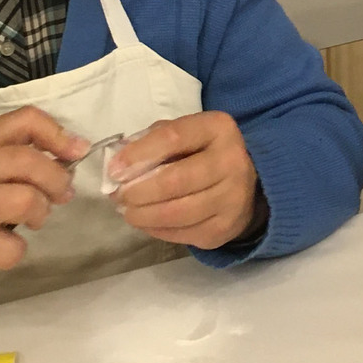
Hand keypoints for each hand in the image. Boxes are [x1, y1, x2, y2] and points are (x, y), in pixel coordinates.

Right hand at [0, 107, 86, 297]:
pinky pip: (13, 247)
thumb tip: (69, 152)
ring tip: (33, 220)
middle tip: (60, 195)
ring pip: (26, 200)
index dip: (58, 134)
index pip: (24, 120)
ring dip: (41, 213)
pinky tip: (4, 248)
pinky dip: (17, 251)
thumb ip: (9, 153)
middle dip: (57, 179)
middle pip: (29, 161)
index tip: (75, 151)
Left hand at [107, 113, 258, 249]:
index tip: (114, 169)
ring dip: (144, 215)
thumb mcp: (184, 134)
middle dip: (138, 191)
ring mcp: (232, 198)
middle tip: (119, 196)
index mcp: (218, 129)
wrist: (247, 182)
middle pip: (175, 181)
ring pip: (177, 213)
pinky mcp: (225, 228)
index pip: (173, 138)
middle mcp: (231, 162)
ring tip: (128, 211)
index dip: (139, 154)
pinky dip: (157, 230)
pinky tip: (147, 222)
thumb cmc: (203, 152)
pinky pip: (183, 234)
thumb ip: (152, 141)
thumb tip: (118, 166)